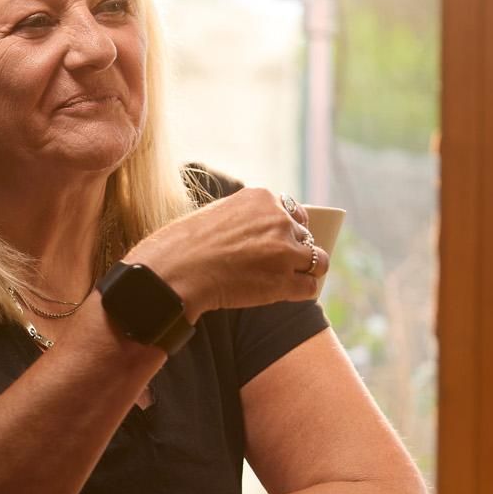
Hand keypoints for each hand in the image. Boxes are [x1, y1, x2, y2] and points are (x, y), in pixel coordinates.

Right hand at [127, 187, 324, 313]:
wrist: (174, 272)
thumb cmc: (184, 246)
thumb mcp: (217, 214)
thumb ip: (245, 218)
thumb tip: (262, 234)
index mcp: (262, 199)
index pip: (292, 211)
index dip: (289, 228)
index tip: (281, 241)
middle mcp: (279, 220)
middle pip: (305, 235)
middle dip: (295, 250)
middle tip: (278, 264)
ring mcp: (285, 251)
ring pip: (318, 260)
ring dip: (305, 271)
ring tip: (289, 280)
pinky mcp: (284, 282)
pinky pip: (310, 287)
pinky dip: (301, 292)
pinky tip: (285, 294)